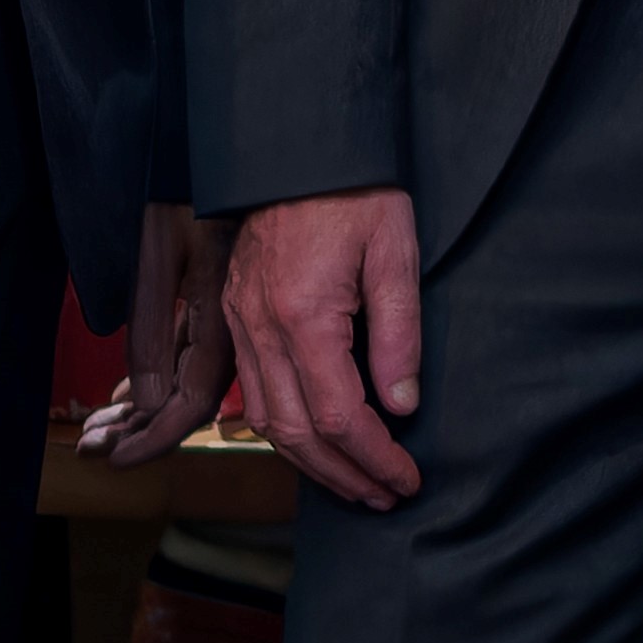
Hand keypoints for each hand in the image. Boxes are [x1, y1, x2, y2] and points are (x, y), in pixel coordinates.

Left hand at [81, 203, 239, 466]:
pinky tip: (126, 391)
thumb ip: (151, 331)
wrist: (206, 144)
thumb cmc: (177, 188)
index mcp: (223, 315)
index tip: (115, 460)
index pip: (192, 402)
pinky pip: (186, 353)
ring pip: (186, 379)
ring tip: (99, 427)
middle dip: (138, 430)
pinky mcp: (213, 297)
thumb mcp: (154, 259)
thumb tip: (149, 402)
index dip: (155, 439)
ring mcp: (224, 311)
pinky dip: (153, 377)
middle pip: (188, 399)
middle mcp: (231, 321)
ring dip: (141, 408)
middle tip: (91, 447)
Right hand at [222, 186, 424, 508]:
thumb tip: (403, 403)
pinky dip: (283, 429)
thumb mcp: (396, 251)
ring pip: (267, 420)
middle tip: (385, 495)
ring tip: (354, 482)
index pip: (340, 415)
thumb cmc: (356, 192)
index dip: (375, 456)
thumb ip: (399, 331)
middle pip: (298, 432)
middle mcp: (261, 329)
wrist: (297, 147)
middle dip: (344, 474)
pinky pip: (253, 392)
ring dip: (311, 463)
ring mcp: (241, 324)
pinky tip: (314, 440)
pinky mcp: (235, 316)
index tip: (407, 478)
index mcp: (303, 316)